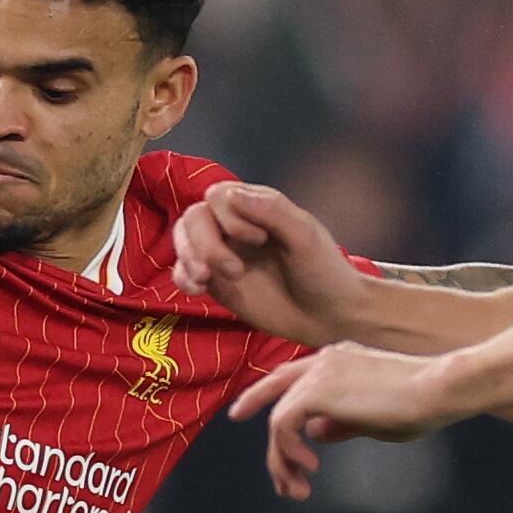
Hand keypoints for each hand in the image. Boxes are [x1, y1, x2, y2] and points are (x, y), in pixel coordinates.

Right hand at [171, 181, 367, 346]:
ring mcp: (224, 255)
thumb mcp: (306, 236)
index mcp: (257, 207)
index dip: (228, 215)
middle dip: (204, 243)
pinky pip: (184, 273)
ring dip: (189, 258)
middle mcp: (235, 227)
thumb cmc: (324, 272)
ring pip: (183, 242)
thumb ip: (271, 211)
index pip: (218, 196)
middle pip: (194, 218)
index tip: (259, 240)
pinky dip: (183, 278)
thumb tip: (230, 195)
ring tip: (207, 280)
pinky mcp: (217, 283)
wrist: (329, 317)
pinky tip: (198, 290)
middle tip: (234, 270)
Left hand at [232, 343, 453, 499]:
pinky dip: (288, 451)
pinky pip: (283, 425)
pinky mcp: (316, 391)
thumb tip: (316, 434)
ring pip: (279, 418)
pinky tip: (309, 469)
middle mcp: (324, 359)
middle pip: (275, 391)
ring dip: (283, 459)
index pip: (291, 376)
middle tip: (278, 478)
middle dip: (266, 435)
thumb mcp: (374, 417)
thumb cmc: (419, 403)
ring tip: (299, 487)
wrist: (437, 388)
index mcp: (339, 359)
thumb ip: (341, 422)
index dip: (263, 395)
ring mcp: (319, 372)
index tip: (240, 414)